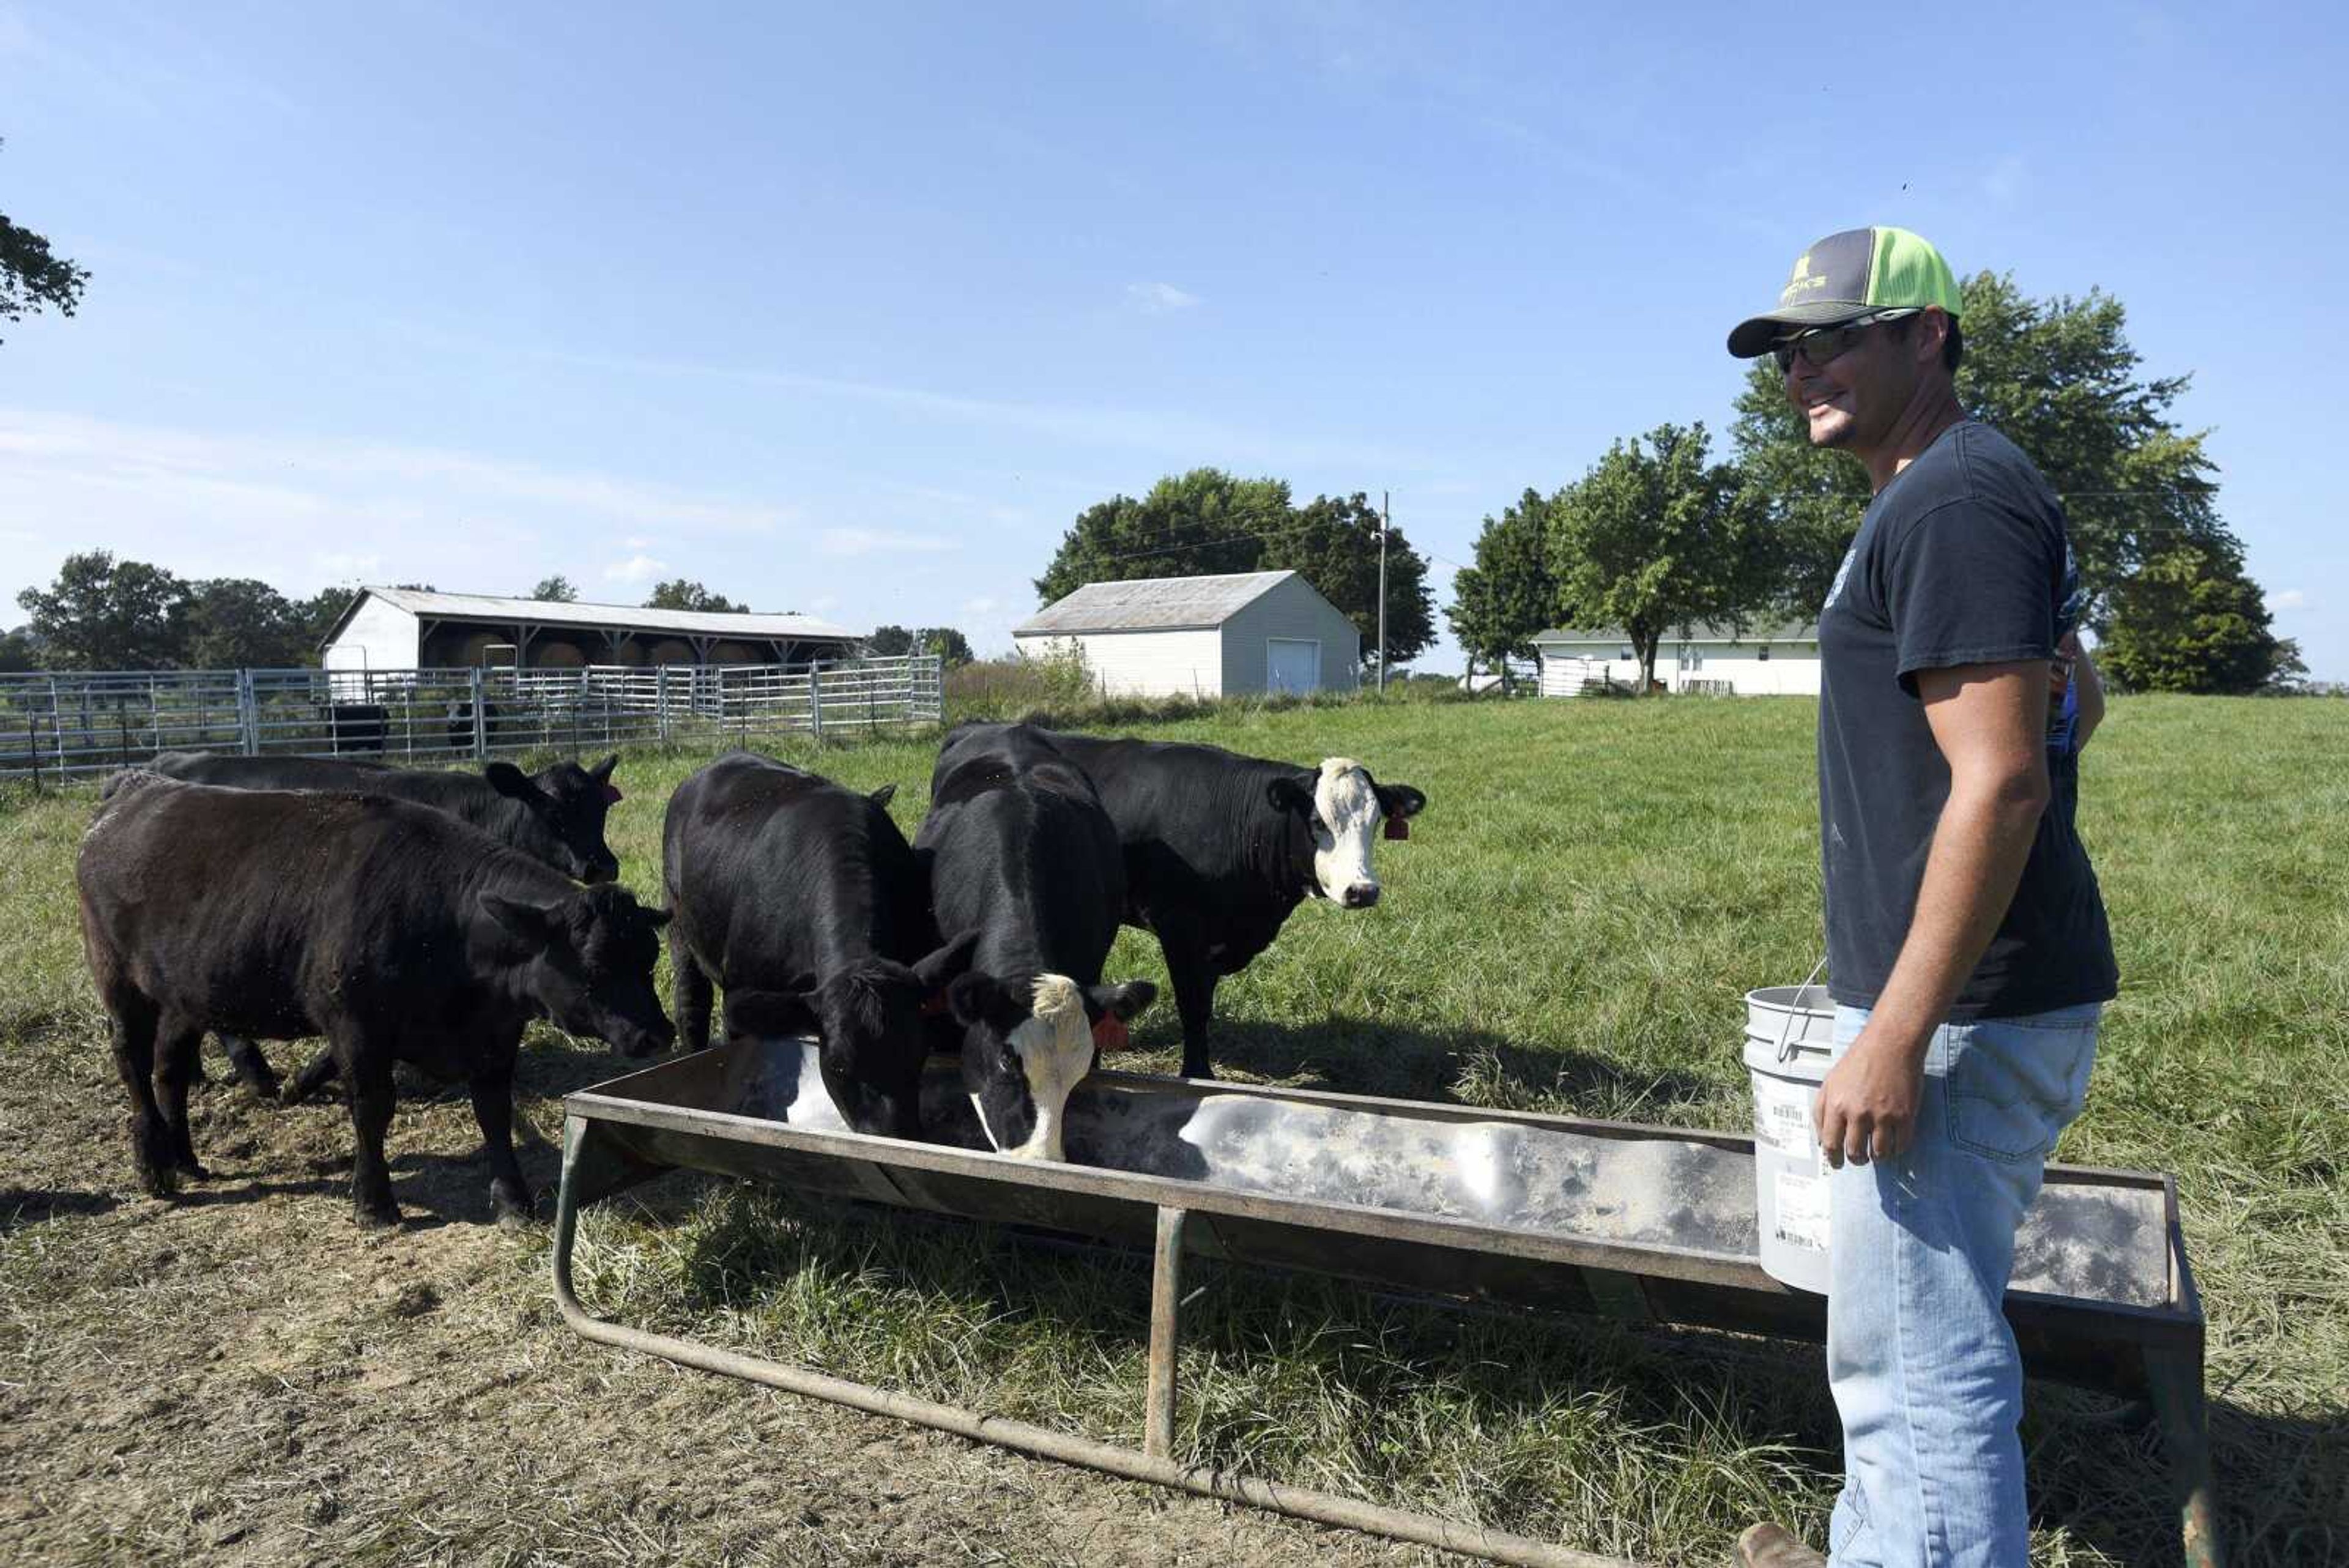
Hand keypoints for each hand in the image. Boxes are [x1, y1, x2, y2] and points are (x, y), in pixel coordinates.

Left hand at [1813, 1029, 1923, 1166]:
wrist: (1891, 1043)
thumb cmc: (1859, 1060)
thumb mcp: (1830, 1081)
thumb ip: (1821, 1110)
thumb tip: (1821, 1139)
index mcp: (1836, 1105)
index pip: (1831, 1144)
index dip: (1834, 1159)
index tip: (1837, 1164)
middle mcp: (1858, 1113)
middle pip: (1855, 1152)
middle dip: (1856, 1160)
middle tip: (1859, 1158)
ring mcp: (1883, 1115)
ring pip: (1879, 1154)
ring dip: (1877, 1157)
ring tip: (1877, 1152)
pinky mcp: (1905, 1115)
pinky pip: (1902, 1145)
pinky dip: (1897, 1150)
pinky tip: (1893, 1145)